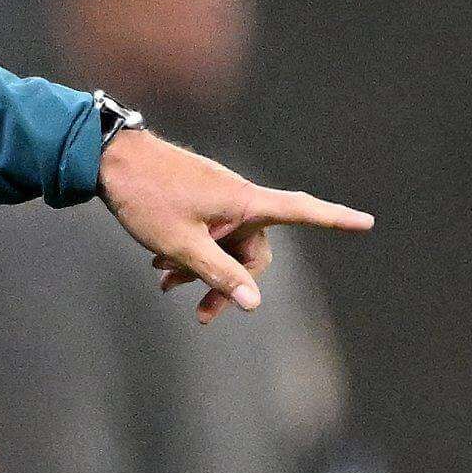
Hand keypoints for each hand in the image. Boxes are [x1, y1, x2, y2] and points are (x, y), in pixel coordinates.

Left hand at [96, 128, 371, 321]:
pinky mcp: (195, 197)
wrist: (105, 157)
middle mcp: (236, 196)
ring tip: (166, 286)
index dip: (335, 219)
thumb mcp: (180, 244)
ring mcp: (215, 196)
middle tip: (201, 314)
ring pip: (224, 243)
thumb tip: (255, 304)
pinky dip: (191, 252)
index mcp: (244, 201)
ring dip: (203, 269)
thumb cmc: (144, 197)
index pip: (301, 210)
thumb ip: (219, 274)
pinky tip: (160, 271)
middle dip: (231, 283)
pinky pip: (206, 231)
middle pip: (254, 249)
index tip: (367, 221)